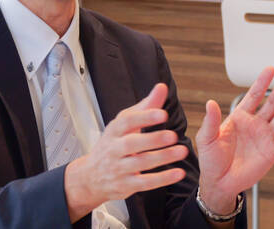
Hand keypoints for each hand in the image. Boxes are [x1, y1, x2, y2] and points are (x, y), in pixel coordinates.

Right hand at [64, 83, 187, 221]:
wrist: (91, 177)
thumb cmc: (112, 145)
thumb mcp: (124, 124)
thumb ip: (146, 106)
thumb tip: (162, 87)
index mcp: (114, 130)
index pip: (127, 121)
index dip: (144, 117)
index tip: (162, 114)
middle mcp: (115, 149)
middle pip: (132, 144)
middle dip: (153, 140)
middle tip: (172, 135)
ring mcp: (119, 168)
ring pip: (140, 163)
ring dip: (162, 158)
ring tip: (182, 151)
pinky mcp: (126, 185)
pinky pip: (145, 183)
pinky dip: (162, 179)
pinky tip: (177, 173)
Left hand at [195, 66, 273, 213]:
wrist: (218, 182)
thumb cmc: (211, 159)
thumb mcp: (207, 137)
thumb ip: (211, 120)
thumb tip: (210, 103)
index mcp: (240, 117)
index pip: (254, 96)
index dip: (262, 82)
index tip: (270, 69)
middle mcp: (255, 125)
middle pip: (271, 103)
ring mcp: (264, 137)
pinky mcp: (271, 152)